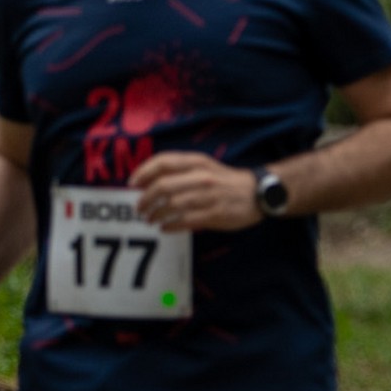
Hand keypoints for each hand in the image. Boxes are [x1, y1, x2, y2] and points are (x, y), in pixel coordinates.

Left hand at [131, 152, 262, 232]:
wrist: (258, 193)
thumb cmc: (225, 180)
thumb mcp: (205, 166)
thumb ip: (180, 170)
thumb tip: (148, 182)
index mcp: (198, 162)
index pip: (163, 162)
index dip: (143, 172)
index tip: (132, 184)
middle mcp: (202, 177)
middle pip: (163, 186)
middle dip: (145, 199)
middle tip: (139, 209)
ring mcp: (209, 196)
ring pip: (172, 205)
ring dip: (155, 214)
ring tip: (150, 220)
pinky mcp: (215, 214)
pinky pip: (185, 221)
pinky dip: (170, 226)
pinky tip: (164, 228)